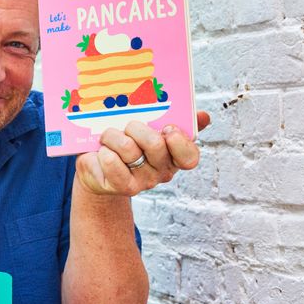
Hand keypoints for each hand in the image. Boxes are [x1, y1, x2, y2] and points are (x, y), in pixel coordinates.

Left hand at [75, 111, 210, 196]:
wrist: (98, 165)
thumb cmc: (128, 142)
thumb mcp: (151, 128)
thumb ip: (180, 120)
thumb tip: (204, 116)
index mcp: (174, 156)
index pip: (189, 156)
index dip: (180, 142)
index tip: (167, 127)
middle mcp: (161, 171)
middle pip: (155, 145)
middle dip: (136, 127)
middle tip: (126, 125)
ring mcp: (141, 182)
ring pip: (129, 149)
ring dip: (113, 136)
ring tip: (107, 136)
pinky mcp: (120, 186)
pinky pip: (111, 162)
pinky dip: (102, 151)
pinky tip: (101, 152)